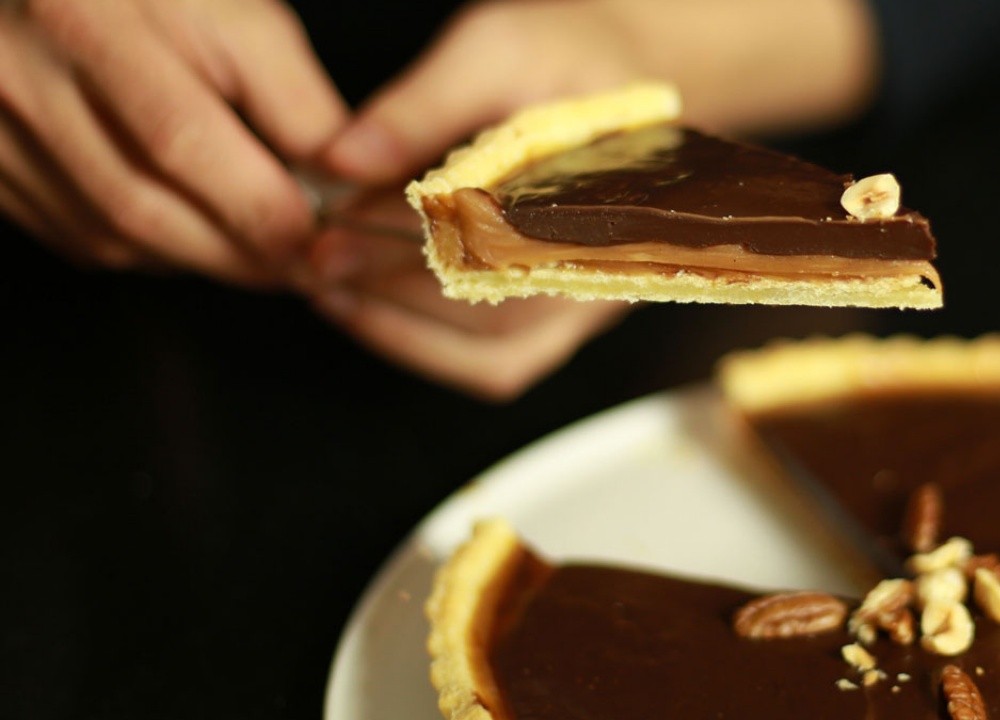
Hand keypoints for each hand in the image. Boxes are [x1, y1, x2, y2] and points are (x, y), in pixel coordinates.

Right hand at [0, 0, 347, 285]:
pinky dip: (152, 251)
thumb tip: (335, 184)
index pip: (180, 140)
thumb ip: (290, 97)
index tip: (317, 238)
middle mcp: (23, 80)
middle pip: (141, 207)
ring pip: (112, 237)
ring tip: (259, 249)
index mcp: (88, 22)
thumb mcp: (231, 14)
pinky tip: (193, 229)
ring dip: (201, 258)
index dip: (257, 206)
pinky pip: (81, 238)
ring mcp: (0, 133)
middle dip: (238, 253)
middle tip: (302, 267)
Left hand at [304, 0, 879, 397]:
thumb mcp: (496, 50)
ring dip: (403, 331)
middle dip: (393, 291)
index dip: (405, 242)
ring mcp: (590, 298)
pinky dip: (430, 351)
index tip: (331, 230)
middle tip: (315, 264)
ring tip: (332, 291)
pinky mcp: (566, 317)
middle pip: (496, 308)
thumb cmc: (567, 56)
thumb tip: (340, 161)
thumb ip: (421, 105)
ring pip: (498, 353)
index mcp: (608, 190)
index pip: (497, 237)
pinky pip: (502, 364)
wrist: (617, 76)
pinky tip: (373, 312)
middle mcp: (610, 260)